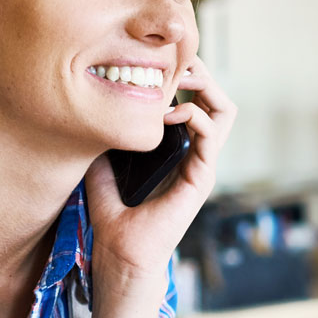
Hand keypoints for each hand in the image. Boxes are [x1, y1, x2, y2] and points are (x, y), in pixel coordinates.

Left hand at [85, 56, 235, 286]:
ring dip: (206, 88)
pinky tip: (173, 112)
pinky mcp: (201, 178)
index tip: (158, 63)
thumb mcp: (101, 166)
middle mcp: (195, 154)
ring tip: (182, 79)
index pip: (195, 102)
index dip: (184, 77)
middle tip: (176, 62)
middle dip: (201, 74)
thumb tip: (91, 113)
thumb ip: (105, 141)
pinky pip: (212, 135)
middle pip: (216, 100)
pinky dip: (196, 115)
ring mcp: (202, 165)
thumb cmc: (113, 219)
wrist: (120, 255)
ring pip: (225, 112)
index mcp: (177, 150)